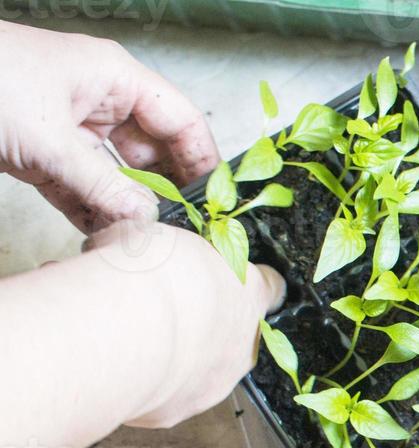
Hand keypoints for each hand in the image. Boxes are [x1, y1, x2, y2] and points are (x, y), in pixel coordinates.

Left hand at [0, 23, 217, 232]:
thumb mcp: (50, 139)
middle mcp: (101, 103)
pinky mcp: (45, 158)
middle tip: (183, 231)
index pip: (182, 120)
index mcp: (115, 78)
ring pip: (119, 177)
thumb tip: (146, 219)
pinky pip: (84, 192)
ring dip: (129, 210)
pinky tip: (108, 239)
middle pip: (156, 153)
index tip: (216, 201)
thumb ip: (103, 185)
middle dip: (167, 193)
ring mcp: (73, 132)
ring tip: (145, 241)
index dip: (205, 161)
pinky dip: (94, 216)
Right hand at [86, 221, 285, 427]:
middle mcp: (243, 345)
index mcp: (249, 294)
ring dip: (171, 357)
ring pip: (198, 370)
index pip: (269, 288)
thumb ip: (160, 247)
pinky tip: (113, 366)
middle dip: (199, 323)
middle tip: (156, 308)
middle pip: (232, 334)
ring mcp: (214, 384)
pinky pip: (161, 396)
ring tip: (129, 339)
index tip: (221, 279)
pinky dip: (141, 383)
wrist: (119, 329)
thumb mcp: (153, 236)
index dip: (245, 283)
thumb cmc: (146, 274)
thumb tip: (132, 241)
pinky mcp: (175, 412)